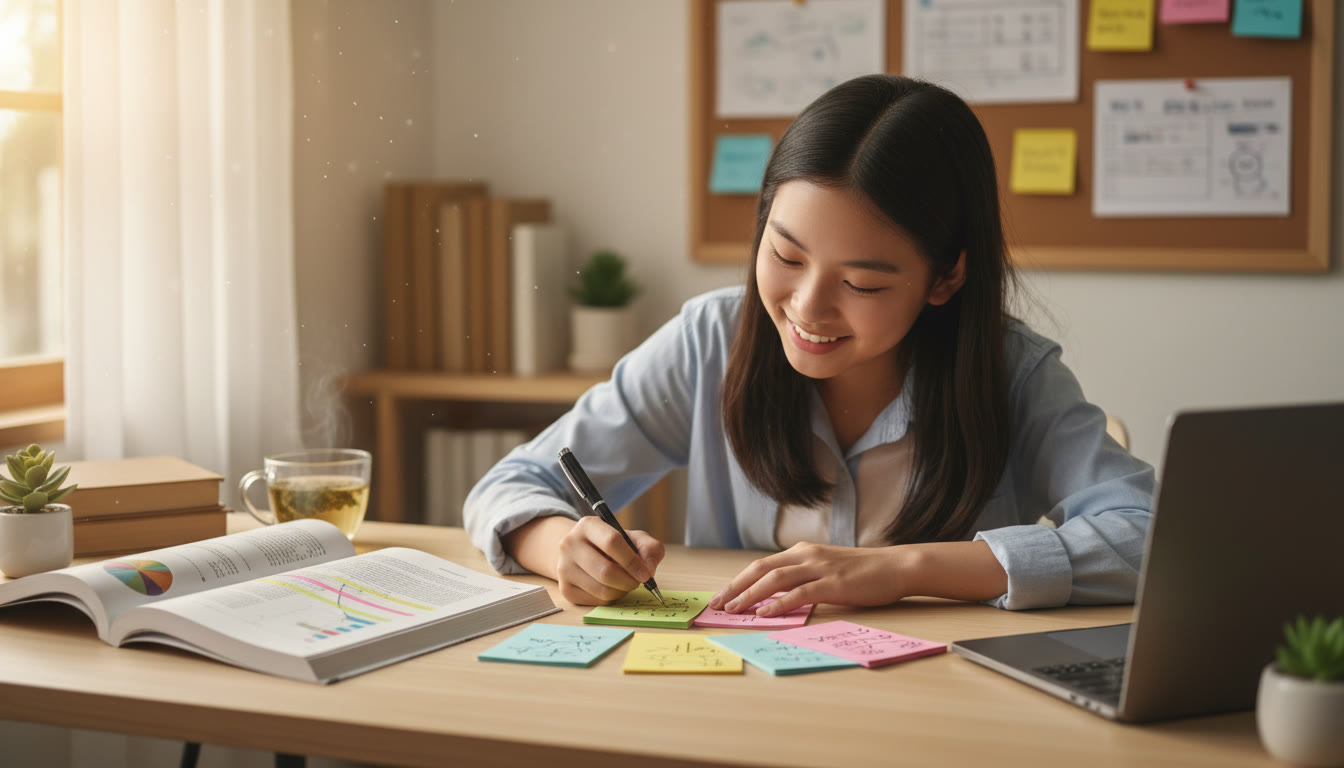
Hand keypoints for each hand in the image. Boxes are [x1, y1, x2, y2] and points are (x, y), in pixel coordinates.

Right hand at [555, 516, 664, 605]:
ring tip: (626, 583)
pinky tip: (612, 588)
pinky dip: (611, 598)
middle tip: (638, 582)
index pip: (611, 542)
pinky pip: (595, 601)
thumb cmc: (612, 545)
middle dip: (629, 581)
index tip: (646, 574)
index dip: (632, 561)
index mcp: (588, 525)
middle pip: (605, 571)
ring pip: (601, 589)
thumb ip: (649, 548)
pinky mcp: (565, 588)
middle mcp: (570, 544)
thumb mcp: (632, 538)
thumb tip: (649, 569)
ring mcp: (564, 567)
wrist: (582, 553)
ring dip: (622, 591)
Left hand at [708, 542, 910, 616]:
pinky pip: (799, 593)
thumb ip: (803, 576)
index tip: (721, 596)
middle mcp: (806, 555)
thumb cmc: (862, 571)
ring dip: (750, 595)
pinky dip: (778, 603)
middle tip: (716, 605)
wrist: (896, 566)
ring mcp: (819, 568)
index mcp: (801, 551)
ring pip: (775, 579)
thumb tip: (778, 595)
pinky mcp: (833, 583)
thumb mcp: (826, 568)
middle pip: (760, 569)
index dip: (738, 581)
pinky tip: (764, 613)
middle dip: (735, 587)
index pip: (761, 565)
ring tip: (733, 610)